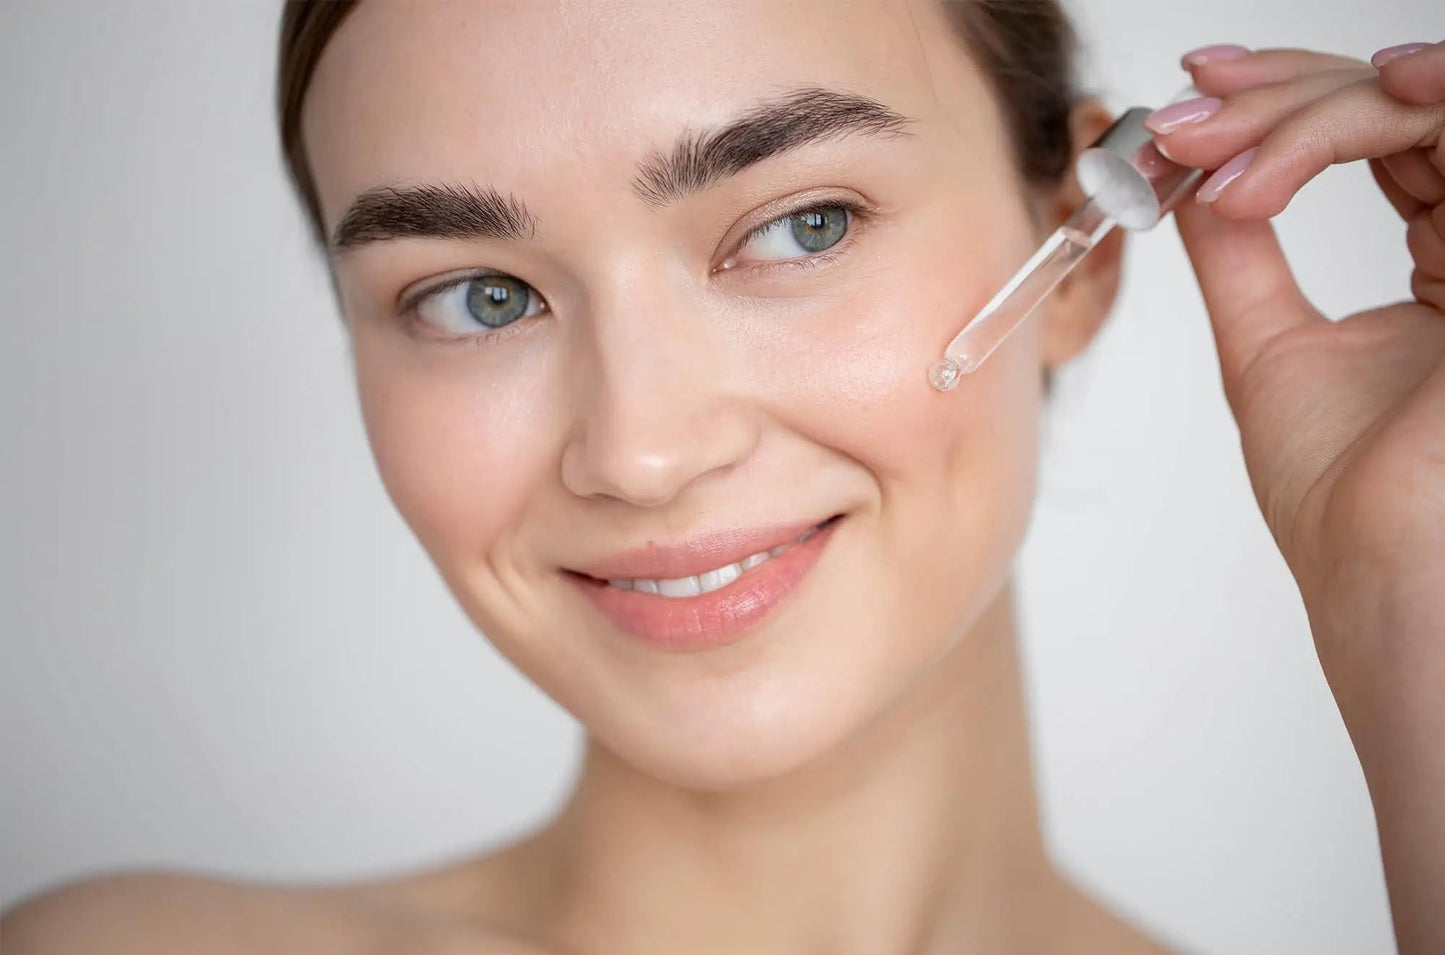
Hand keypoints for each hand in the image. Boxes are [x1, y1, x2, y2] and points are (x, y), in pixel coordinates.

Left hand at [1147, 40, 1444, 952]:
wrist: (1400, 598)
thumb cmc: (1351, 510)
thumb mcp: (1269, 354)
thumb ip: (1241, 255)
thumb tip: (1185, 176)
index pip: (1383, 137)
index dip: (1286, 104)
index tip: (1183, 109)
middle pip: (1408, 104)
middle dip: (1284, 91)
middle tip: (1187, 109)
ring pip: (1435, 108)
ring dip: (1309, 107)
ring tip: (1214, 144)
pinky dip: (1372, 123)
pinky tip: (1277, 154)